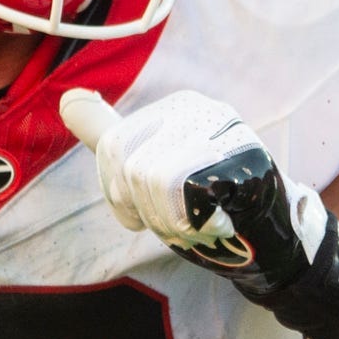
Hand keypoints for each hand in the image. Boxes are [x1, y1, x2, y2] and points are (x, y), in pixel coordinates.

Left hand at [61, 89, 327, 297]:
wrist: (271, 239)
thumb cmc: (207, 207)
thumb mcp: (150, 167)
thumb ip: (110, 136)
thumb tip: (68, 99)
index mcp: (177, 106)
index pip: (114, 147)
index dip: (119, 194)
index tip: (142, 214)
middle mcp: (201, 108)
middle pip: (132, 167)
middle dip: (148, 212)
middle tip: (180, 222)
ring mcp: (226, 132)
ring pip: (155, 180)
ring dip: (172, 222)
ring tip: (200, 224)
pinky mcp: (246, 161)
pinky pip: (188, 194)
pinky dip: (197, 224)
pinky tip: (218, 224)